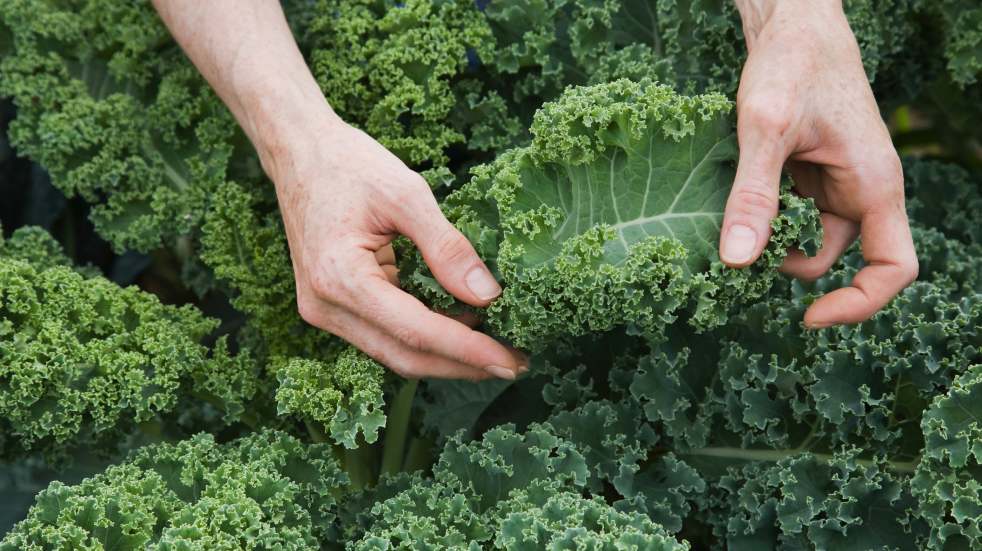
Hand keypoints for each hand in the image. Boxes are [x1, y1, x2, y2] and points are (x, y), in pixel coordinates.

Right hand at [266, 116, 525, 380]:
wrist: (298, 153)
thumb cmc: (348, 164)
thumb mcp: (407, 194)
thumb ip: (447, 248)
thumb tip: (488, 296)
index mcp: (339, 278)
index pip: (416, 332)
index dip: (469, 350)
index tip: (513, 360)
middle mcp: (325, 307)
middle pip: (405, 357)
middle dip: (463, 364)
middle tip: (516, 363)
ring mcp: (324, 311)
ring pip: (395, 353)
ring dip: (446, 356)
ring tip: (497, 348)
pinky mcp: (331, 307)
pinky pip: (385, 335)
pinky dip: (425, 337)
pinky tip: (462, 326)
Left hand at [722, 0, 917, 327]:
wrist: (791, 24)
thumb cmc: (791, 64)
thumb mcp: (764, 129)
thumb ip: (753, 194)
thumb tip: (737, 262)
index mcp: (875, 184)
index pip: (894, 268)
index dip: (859, 303)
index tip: (809, 316)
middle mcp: (866, 189)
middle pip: (852, 262)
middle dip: (805, 276)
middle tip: (750, 270)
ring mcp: (842, 182)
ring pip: (819, 241)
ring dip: (781, 249)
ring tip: (736, 237)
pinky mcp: (816, 174)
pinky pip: (800, 217)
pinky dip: (772, 224)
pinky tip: (739, 214)